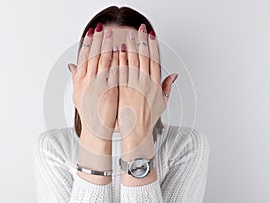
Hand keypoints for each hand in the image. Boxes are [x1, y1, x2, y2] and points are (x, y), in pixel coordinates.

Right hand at [68, 25, 118, 140]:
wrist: (96, 130)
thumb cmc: (89, 113)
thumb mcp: (78, 95)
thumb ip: (76, 78)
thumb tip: (71, 66)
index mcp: (80, 81)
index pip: (83, 57)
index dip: (87, 43)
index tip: (90, 33)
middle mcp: (87, 81)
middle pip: (92, 55)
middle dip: (97, 40)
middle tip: (102, 28)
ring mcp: (99, 86)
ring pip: (103, 61)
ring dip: (107, 46)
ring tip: (111, 34)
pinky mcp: (110, 90)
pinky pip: (114, 72)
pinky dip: (116, 60)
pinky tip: (120, 51)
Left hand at [118, 24, 177, 157]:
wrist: (136, 132)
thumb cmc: (148, 118)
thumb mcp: (163, 103)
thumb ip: (168, 87)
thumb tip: (174, 75)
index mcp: (156, 84)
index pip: (154, 59)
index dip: (152, 46)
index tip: (150, 35)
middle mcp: (145, 83)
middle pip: (143, 57)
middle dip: (141, 41)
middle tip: (138, 30)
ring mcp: (133, 86)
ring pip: (131, 62)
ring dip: (130, 47)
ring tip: (127, 36)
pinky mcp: (122, 90)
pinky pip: (120, 72)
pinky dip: (119, 61)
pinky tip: (117, 52)